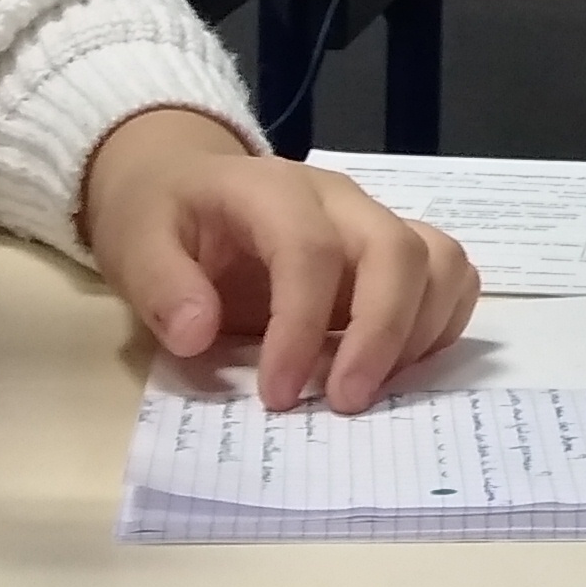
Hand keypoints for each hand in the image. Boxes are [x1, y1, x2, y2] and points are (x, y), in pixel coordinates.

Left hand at [80, 108, 481, 412]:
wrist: (186, 182)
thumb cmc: (162, 217)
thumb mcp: (134, 241)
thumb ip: (160, 285)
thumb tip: (198, 333)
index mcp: (272, 189)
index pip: (309, 249)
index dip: (301, 327)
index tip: (277, 396)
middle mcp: (339, 199)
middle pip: (396, 251)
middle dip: (381, 336)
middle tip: (345, 404)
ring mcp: (374, 220)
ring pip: (439, 261)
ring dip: (418, 335)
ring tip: (370, 388)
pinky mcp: (396, 247)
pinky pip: (451, 276)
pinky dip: (440, 326)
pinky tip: (396, 367)